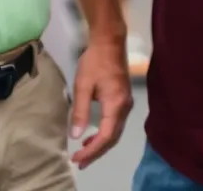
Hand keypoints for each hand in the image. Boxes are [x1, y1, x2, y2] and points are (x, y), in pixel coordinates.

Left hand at [68, 33, 132, 168]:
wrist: (110, 41)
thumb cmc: (95, 61)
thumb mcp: (83, 85)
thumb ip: (80, 111)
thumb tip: (76, 135)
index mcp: (116, 104)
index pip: (105, 136)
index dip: (91, 151)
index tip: (76, 158)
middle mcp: (125, 107)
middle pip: (112, 138)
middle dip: (96, 152)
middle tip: (79, 161)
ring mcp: (126, 102)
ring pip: (115, 131)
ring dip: (101, 143)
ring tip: (84, 151)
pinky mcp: (124, 98)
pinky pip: (116, 123)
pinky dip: (106, 133)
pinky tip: (94, 134)